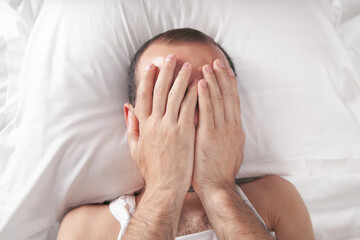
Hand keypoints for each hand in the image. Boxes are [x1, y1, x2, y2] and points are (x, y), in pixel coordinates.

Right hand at [126, 54, 197, 193]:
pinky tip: (199, 83)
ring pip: (174, 95)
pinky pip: (189, 108)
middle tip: (171, 56)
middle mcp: (155, 123)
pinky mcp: (184, 133)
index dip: (147, 78)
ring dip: (181, 78)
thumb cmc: (152, 170)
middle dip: (165, 71)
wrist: (165, 188)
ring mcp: (170, 127)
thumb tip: (128, 107)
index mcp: (143, 126)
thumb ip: (131, 126)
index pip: (143, 95)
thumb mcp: (135, 148)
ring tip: (188, 65)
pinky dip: (193, 94)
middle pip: (159, 90)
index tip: (151, 65)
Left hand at [192, 59, 244, 194]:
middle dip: (222, 77)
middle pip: (228, 96)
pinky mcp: (210, 136)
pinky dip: (205, 95)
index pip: (233, 102)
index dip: (229, 84)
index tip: (225, 70)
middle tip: (217, 61)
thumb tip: (225, 124)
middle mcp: (231, 127)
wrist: (217, 188)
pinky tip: (200, 83)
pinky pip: (207, 111)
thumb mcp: (230, 151)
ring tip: (208, 66)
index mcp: (235, 130)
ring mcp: (222, 131)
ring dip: (213, 81)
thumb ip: (227, 135)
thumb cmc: (218, 172)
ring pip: (219, 100)